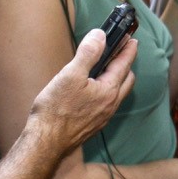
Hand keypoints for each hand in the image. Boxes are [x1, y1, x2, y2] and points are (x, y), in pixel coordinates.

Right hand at [28, 27, 135, 153]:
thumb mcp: (71, 75)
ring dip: (117, 78)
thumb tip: (100, 36)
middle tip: (121, 51)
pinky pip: (108, 103)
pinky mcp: (94, 124)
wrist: (46, 142)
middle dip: (126, 63)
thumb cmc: (56, 110)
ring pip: (118, 93)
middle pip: (126, 79)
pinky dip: (107, 91)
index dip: (128, 49)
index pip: (124, 64)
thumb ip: (88, 53)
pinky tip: (93, 89)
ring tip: (107, 68)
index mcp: (109, 90)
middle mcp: (111, 105)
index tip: (132, 39)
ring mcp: (103, 116)